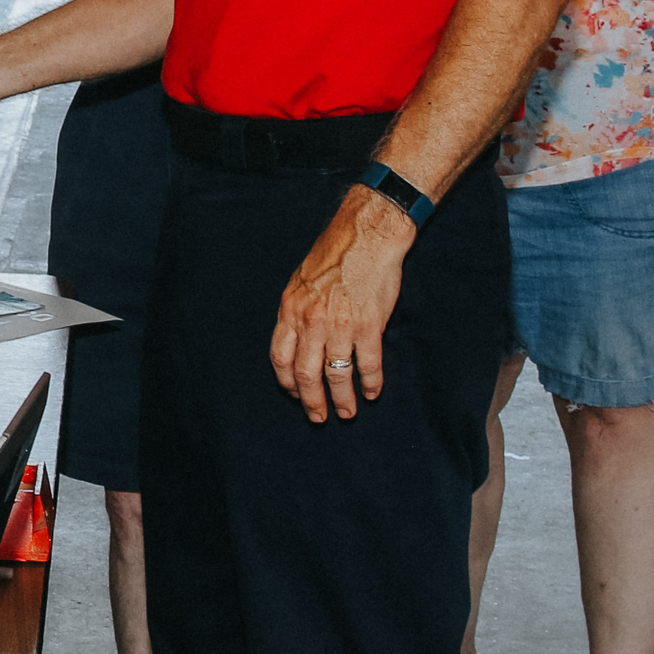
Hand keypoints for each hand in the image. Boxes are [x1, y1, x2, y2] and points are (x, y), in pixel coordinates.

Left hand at [269, 189, 414, 421]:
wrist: (367, 235)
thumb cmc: (335, 254)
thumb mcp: (301, 282)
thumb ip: (298, 312)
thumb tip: (298, 339)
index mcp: (290, 310)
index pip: (280, 357)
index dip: (287, 382)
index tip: (295, 395)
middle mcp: (311, 321)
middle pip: (305, 373)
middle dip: (312, 401)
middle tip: (319, 417)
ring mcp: (340, 325)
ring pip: (337, 375)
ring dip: (343, 399)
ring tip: (348, 412)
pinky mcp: (369, 325)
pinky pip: (367, 364)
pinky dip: (371, 383)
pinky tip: (372, 392)